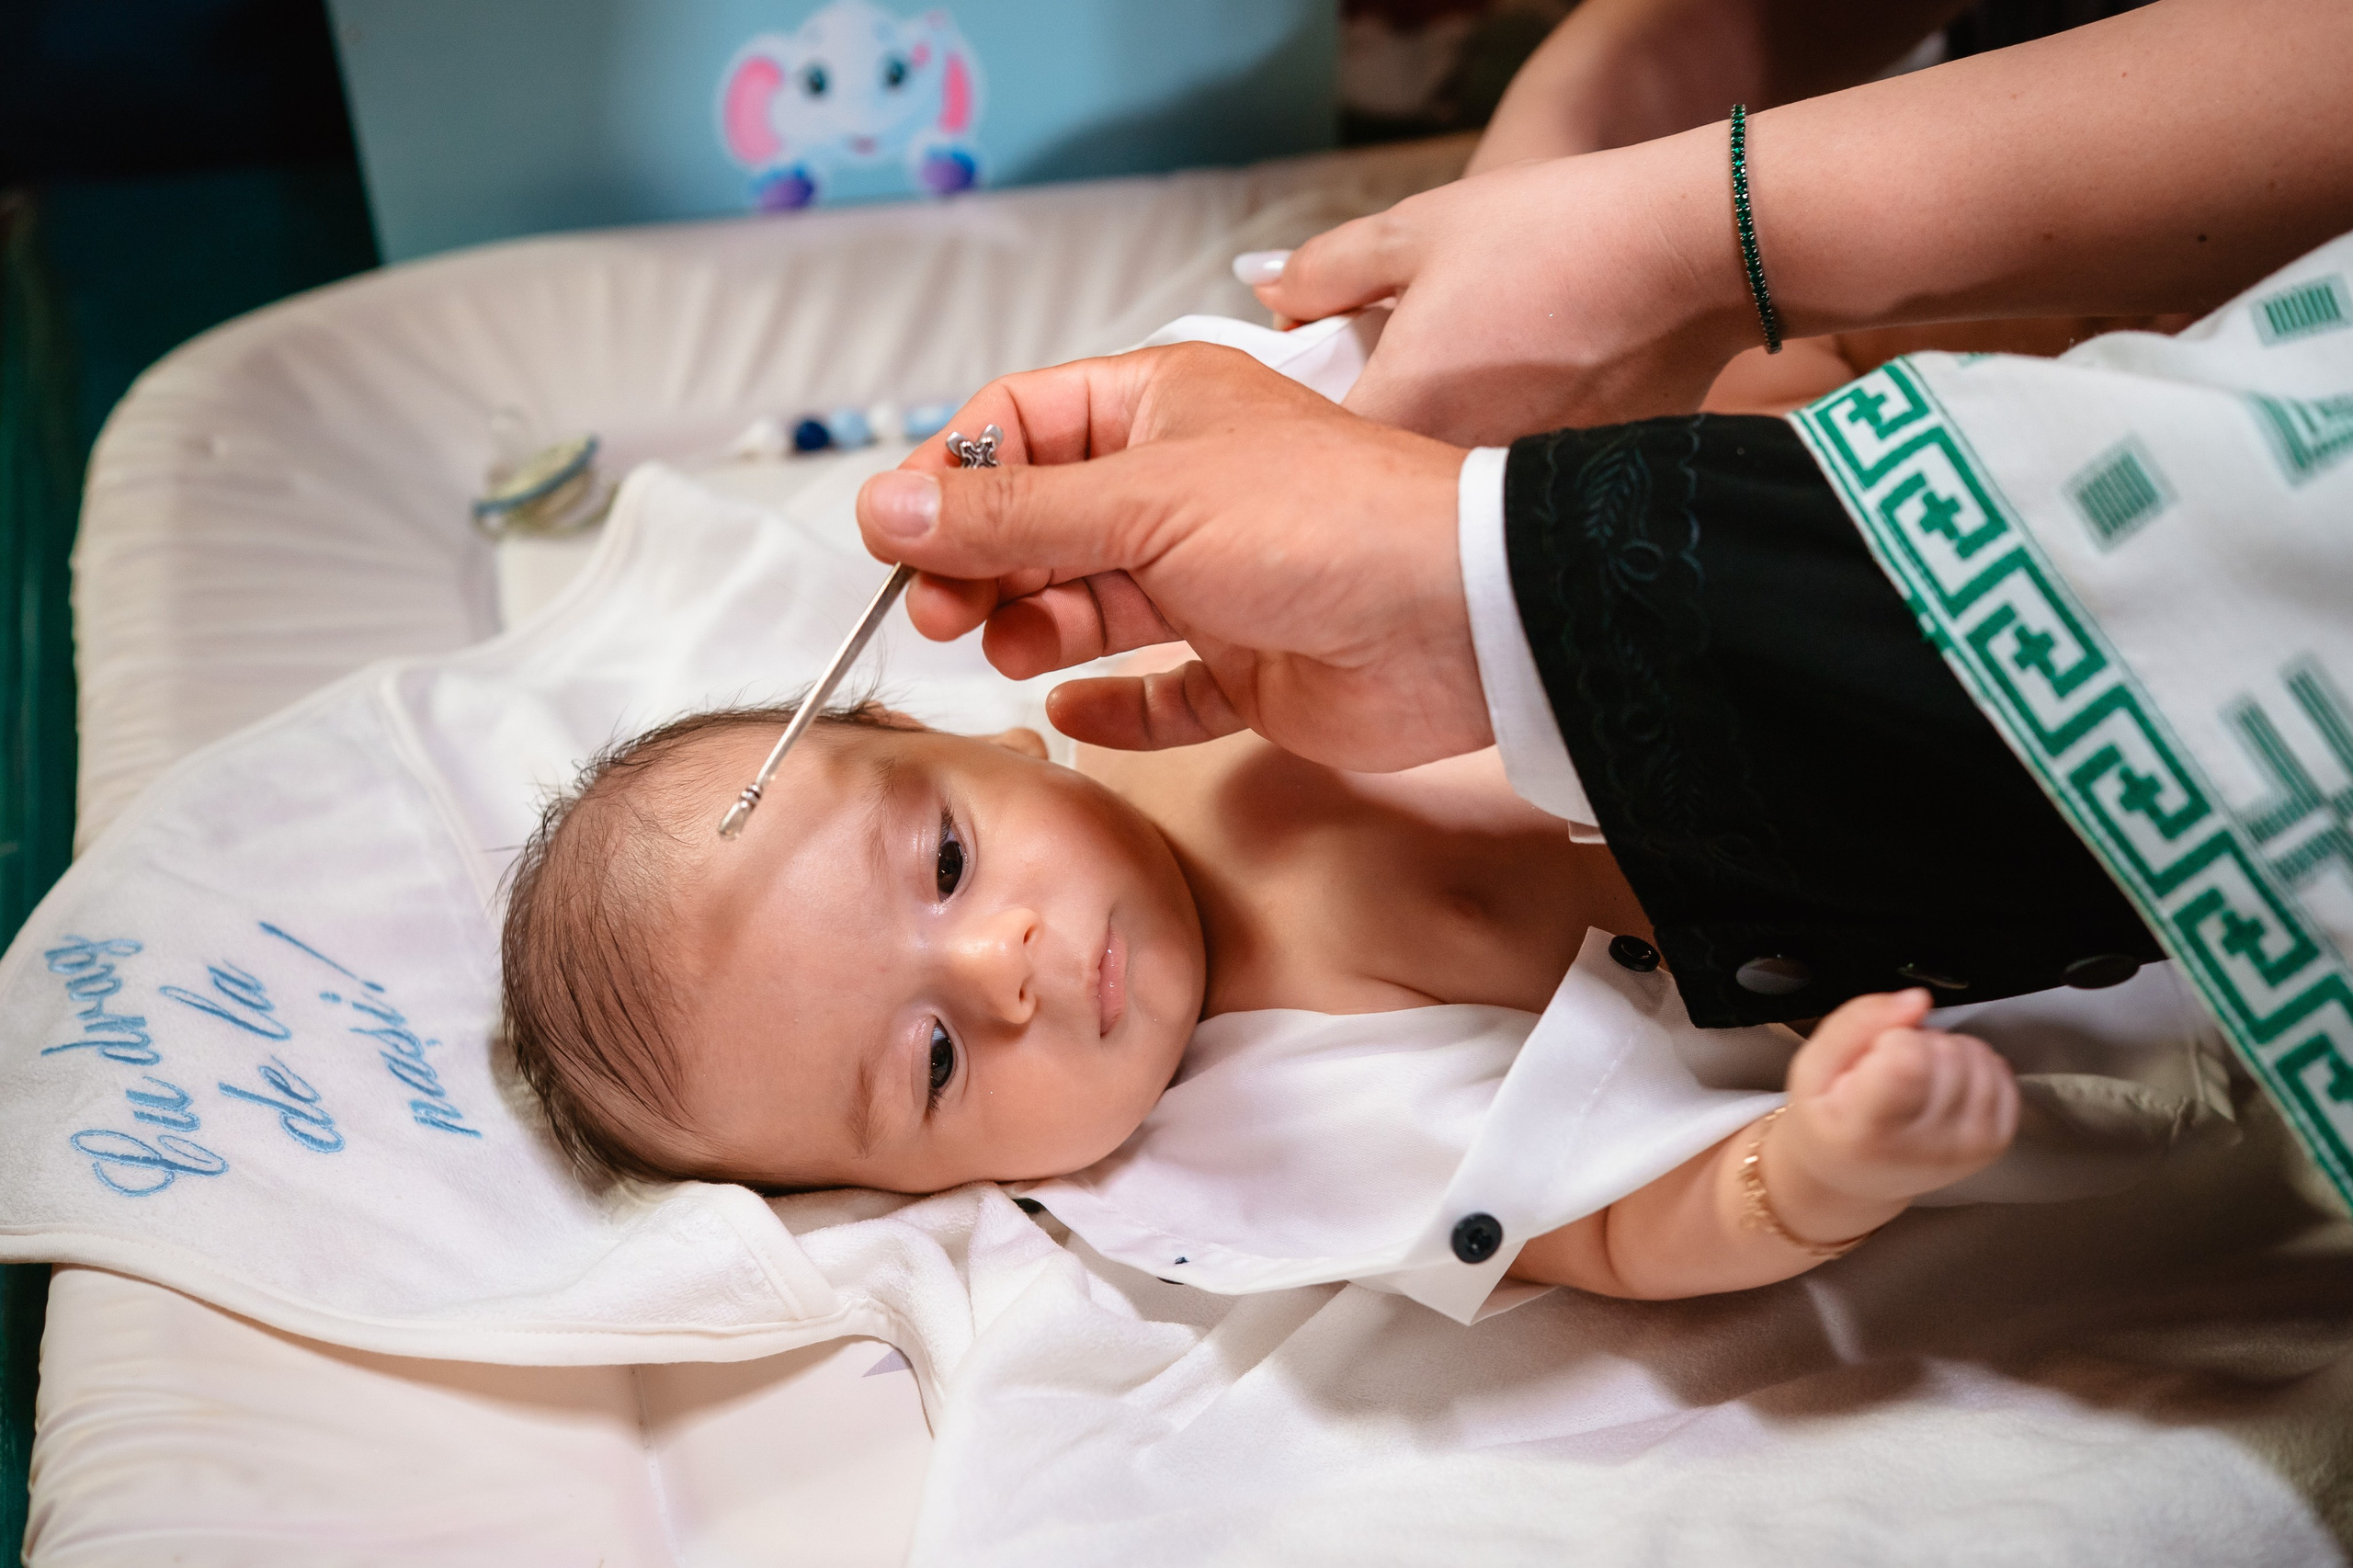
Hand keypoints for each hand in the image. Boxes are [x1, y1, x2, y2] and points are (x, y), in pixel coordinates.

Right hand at [854, 342, 1487, 771]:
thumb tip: (886, 507)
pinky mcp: (1247, 669)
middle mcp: (1182, 489)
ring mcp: (1213, 581)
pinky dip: (1111, 707)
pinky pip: (1158, 693)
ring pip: (1089, 607)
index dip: (954, 477)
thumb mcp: (1144, 499)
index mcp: (1162, 410)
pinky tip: (1070, 713)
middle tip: (938, 610)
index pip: (1022, 425)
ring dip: (1034, 629)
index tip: (897, 535)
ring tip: (1006, 648)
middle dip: (982, 563)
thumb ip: (1012, 515)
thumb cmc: (1322, 522)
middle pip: (1043, 522)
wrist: (1459, 619)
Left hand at [1252, 125, 1755, 445]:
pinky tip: (1532, 396)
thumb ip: (1325, 270)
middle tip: (1386, 384)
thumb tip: (1265, 290)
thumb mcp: (1416, 231)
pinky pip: (1509, 490)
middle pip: (1371, 486)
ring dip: (1434, 455)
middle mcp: (1448, 477)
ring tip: (1473, 383)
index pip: (1303, 456)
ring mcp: (1514, 492)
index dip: (1295, 427)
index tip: (1309, 389)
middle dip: (1364, 444)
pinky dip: (1502, 455)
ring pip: (1442, 493)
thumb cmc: (1552, 232)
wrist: (1692, 252)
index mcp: (1397, 412)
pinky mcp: (1569, 491)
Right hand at [1776, 990, 2019, 1216]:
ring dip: (1947, 1051)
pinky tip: (1945, 1084)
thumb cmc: (1829, 1120)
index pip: (1908, 1058)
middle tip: (1889, 1070)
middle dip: (1918, 1043)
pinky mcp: (1995, 1144)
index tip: (1870, 1061)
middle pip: (1946, 1052)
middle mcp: (1927, 1147)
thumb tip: (1918, 999)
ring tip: (1916, 1076)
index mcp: (1869, 1132)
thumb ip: (1857, 1022)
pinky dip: (1975, 1066)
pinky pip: (2003, 1075)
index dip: (1890, 1039)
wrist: (1854, 1177)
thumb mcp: (1813, 1067)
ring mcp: (1968, 1148)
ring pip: (1978, 1056)